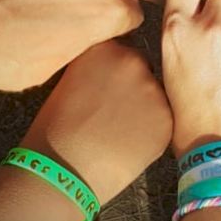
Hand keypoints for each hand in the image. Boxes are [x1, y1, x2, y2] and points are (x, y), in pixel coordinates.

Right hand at [21, 41, 172, 202]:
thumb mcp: (65, 83)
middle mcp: (132, 61)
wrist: (64, 172)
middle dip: (128, 84)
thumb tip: (105, 72)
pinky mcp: (167, 117)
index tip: (102, 84)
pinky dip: (151, 128)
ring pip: (153, 93)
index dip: (109, 69)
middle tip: (110, 109)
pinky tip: (129, 142)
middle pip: (138, 67)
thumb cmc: (53, 131)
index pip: (117, 48)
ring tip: (118, 129)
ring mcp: (153, 89)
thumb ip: (92, 67)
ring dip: (142, 105)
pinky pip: (162, 118)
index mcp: (104, 48)